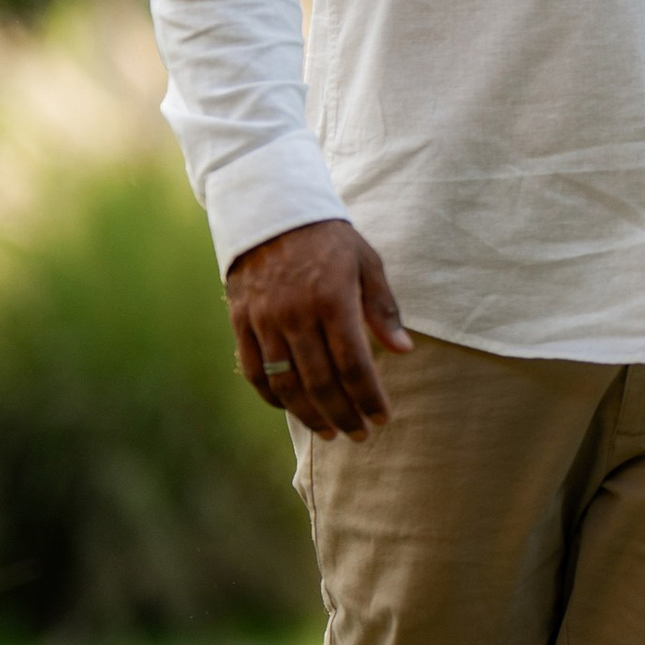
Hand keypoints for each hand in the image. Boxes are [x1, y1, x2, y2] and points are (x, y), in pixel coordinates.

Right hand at [226, 218, 410, 438]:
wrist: (271, 210)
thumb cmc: (329, 239)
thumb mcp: (366, 263)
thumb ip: (383, 309)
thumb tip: (404, 350)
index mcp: (332, 300)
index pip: (353, 364)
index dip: (368, 397)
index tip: (382, 418)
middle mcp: (296, 314)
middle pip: (320, 382)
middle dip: (343, 414)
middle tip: (359, 435)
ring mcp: (264, 320)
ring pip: (286, 383)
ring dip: (308, 414)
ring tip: (329, 431)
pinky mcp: (241, 321)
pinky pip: (254, 370)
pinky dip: (271, 396)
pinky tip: (290, 408)